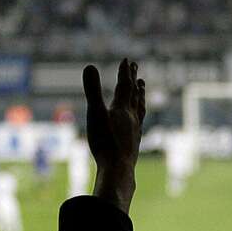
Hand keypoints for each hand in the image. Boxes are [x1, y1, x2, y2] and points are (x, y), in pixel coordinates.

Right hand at [83, 58, 145, 210]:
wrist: (118, 170)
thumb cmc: (105, 142)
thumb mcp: (95, 114)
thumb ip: (92, 90)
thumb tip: (89, 65)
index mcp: (122, 109)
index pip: (125, 86)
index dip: (125, 72)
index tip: (127, 60)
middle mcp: (131, 118)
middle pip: (134, 95)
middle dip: (133, 80)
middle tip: (136, 69)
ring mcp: (134, 131)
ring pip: (139, 109)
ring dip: (140, 96)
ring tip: (142, 88)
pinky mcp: (134, 143)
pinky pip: (139, 124)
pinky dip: (139, 116)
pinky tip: (138, 120)